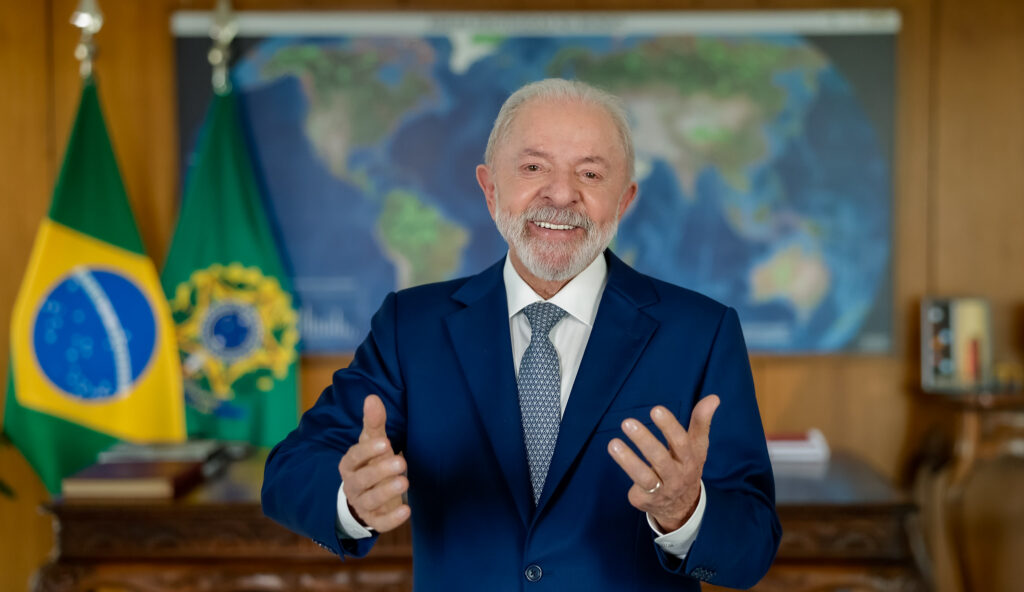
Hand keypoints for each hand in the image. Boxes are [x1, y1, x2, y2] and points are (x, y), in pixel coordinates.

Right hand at [338, 394, 409, 531]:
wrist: (366, 494)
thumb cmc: (370, 462)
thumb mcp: (372, 442)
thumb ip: (374, 423)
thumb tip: (372, 397)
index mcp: (349, 465)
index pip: (354, 457)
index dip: (368, 451)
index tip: (385, 442)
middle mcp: (352, 485)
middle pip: (362, 480)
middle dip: (380, 472)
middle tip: (402, 463)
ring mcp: (362, 504)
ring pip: (371, 500)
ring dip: (387, 492)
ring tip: (405, 482)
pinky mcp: (374, 520)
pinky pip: (380, 523)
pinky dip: (393, 519)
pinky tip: (408, 511)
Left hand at [607, 395, 719, 531]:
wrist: (683, 506)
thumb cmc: (686, 466)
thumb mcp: (697, 446)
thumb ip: (701, 422)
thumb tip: (713, 398)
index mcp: (690, 460)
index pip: (681, 442)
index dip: (669, 426)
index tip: (656, 410)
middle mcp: (677, 476)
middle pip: (660, 459)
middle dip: (644, 441)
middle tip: (627, 422)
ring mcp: (662, 490)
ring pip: (645, 476)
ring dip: (628, 461)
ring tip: (613, 444)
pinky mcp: (646, 500)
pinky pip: (636, 490)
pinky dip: (627, 475)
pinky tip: (616, 456)